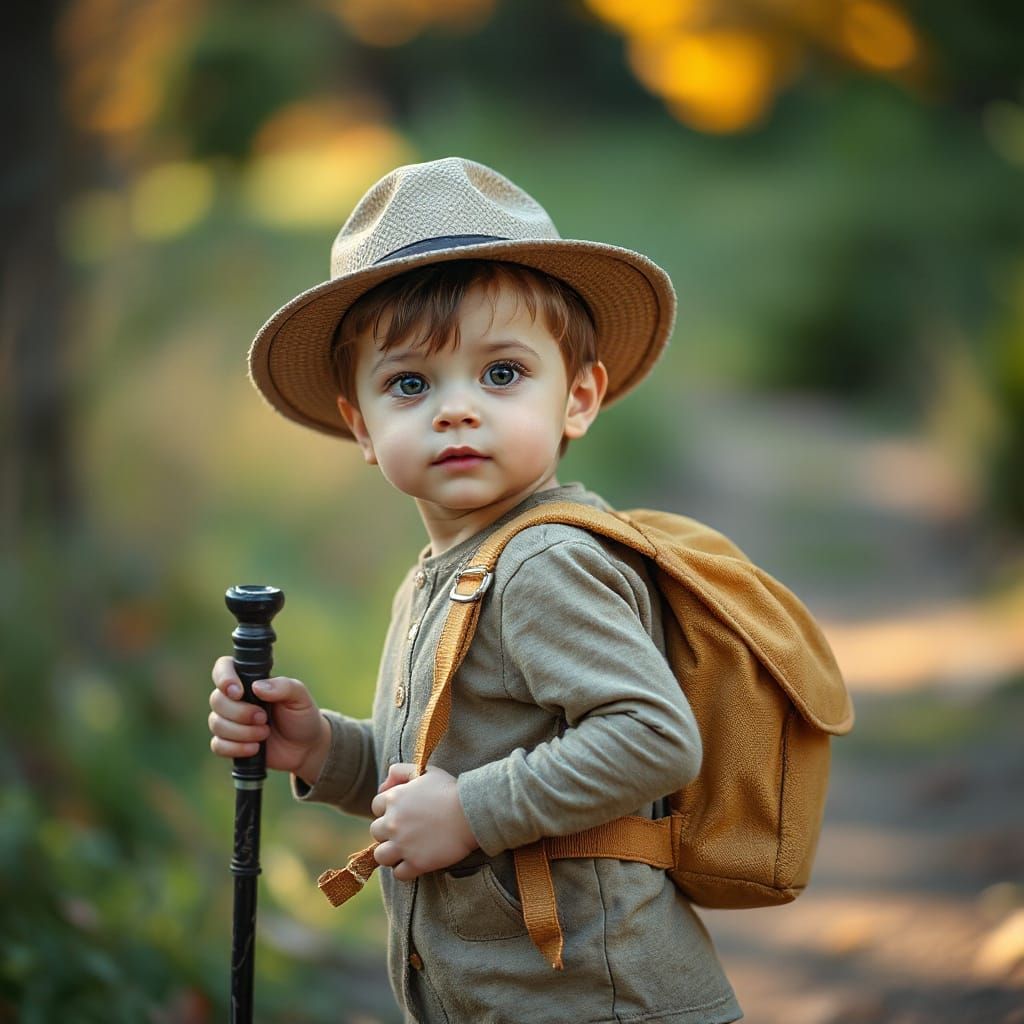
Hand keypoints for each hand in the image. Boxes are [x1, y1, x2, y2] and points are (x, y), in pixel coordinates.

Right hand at [208, 656, 330, 783]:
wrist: (305, 747)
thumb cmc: (302, 716)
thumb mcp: (300, 697)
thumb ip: (283, 687)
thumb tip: (257, 686)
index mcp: (250, 681)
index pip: (223, 667)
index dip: (224, 678)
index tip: (238, 692)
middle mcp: (236, 699)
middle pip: (217, 700)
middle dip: (240, 712)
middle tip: (264, 718)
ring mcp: (230, 721)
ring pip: (216, 723)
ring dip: (242, 732)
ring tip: (265, 733)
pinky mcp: (230, 743)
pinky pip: (218, 745)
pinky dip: (236, 748)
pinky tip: (255, 748)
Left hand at [369, 764, 478, 880]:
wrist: (471, 812)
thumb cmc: (450, 790)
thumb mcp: (424, 771)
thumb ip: (400, 771)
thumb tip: (383, 786)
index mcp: (394, 799)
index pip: (376, 807)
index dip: (388, 810)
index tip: (403, 813)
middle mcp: (392, 822)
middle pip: (376, 832)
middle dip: (388, 832)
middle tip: (406, 832)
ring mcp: (402, 845)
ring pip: (381, 856)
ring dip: (392, 853)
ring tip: (407, 850)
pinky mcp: (415, 863)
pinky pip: (398, 873)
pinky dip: (406, 870)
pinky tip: (417, 861)